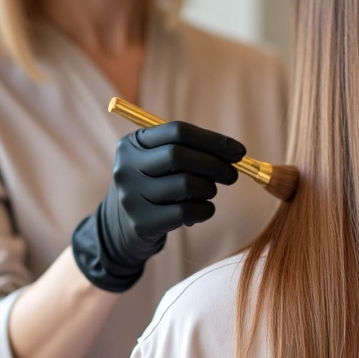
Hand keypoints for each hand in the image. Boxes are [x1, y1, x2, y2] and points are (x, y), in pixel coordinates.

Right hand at [71, 121, 245, 292]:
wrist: (120, 226)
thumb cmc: (153, 186)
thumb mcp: (156, 161)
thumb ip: (188, 151)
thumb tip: (233, 152)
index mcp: (132, 144)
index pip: (177, 131)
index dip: (212, 140)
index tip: (237, 151)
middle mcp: (126, 167)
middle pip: (179, 155)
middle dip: (215, 164)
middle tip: (231, 174)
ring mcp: (131, 196)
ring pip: (186, 185)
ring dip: (209, 189)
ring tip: (209, 192)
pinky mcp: (141, 222)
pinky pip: (186, 211)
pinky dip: (205, 210)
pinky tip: (204, 209)